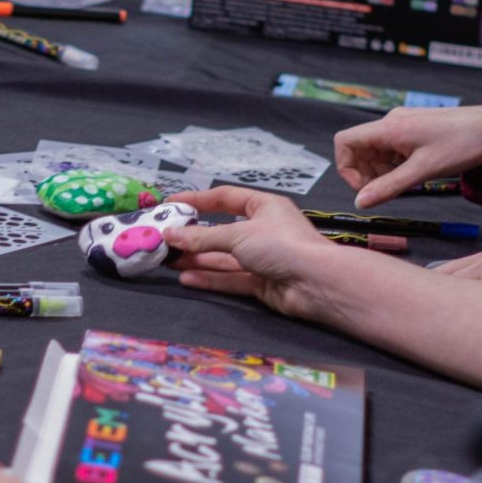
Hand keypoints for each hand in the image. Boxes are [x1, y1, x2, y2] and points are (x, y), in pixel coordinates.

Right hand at [165, 186, 361, 326]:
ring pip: (224, 257)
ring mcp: (263, 257)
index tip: (170, 204)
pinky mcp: (262, 282)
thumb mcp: (238, 235)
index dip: (197, 200)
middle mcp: (263, 229)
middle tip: (164, 239)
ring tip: (169, 260)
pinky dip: (210, 278)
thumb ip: (202, 237)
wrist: (316, 284)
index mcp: (263, 206)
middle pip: (222, 230)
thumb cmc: (280, 245)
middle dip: (194, 236)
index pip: (224, 198)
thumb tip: (170, 234)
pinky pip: (231, 278)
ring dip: (198, 258)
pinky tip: (186, 278)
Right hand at [334, 105, 481, 208]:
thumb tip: (359, 203)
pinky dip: (394, 165)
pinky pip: (391, 149)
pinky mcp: (413, 130)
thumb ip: (389, 187)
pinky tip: (414, 174)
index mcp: (389, 128)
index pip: (345, 141)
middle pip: (359, 148)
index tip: (364, 189)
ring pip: (375, 151)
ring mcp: (402, 125)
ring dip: (381, 171)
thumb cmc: (462, 145)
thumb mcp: (423, 171)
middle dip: (365, 173)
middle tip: (386, 192)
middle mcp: (391, 122)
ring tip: (406, 184)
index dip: (346, 168)